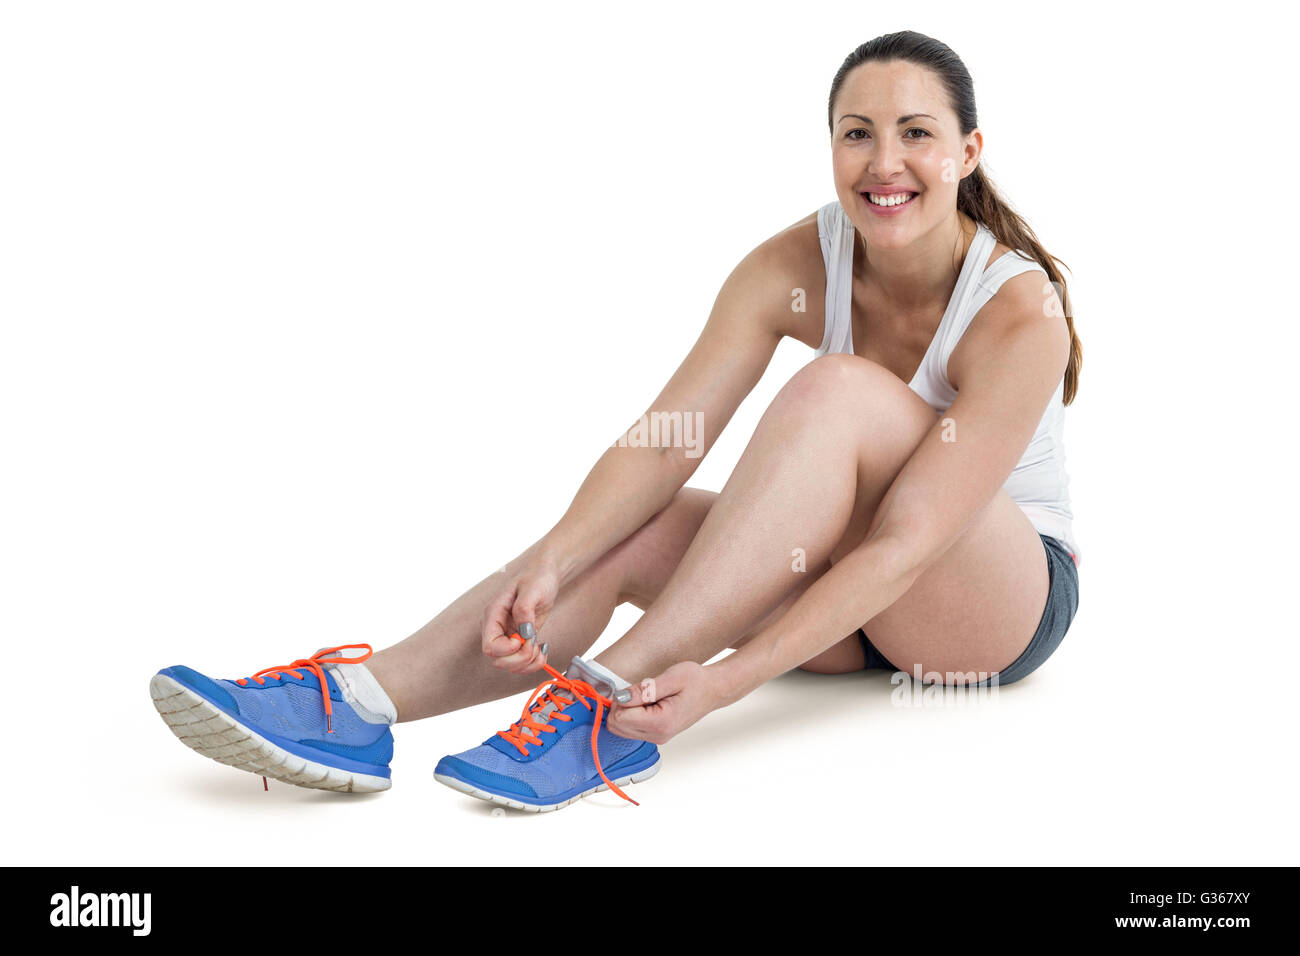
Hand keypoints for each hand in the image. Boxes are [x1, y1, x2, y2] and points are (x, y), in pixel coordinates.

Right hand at [481, 556, 560, 674]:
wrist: (544, 574)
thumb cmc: (537, 577)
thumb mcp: (532, 590)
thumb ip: (524, 611)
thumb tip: (524, 634)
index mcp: (493, 615)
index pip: (490, 647)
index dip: (507, 650)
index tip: (523, 638)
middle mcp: (497, 628)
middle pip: (498, 660)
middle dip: (520, 659)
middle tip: (535, 644)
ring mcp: (507, 636)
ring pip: (509, 665)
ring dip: (528, 663)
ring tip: (541, 648)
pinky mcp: (519, 640)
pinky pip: (521, 662)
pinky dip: (533, 663)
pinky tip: (543, 649)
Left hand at [606, 661, 719, 744]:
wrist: (713, 690)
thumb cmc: (696, 681)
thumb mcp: (671, 678)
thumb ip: (644, 690)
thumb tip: (620, 697)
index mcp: (661, 723)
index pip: (620, 718)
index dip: (621, 699)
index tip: (636, 688)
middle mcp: (657, 735)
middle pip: (616, 726)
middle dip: (621, 706)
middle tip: (640, 691)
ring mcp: (656, 738)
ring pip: (620, 729)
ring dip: (625, 711)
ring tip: (645, 697)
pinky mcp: (655, 735)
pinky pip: (629, 729)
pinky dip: (631, 715)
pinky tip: (646, 704)